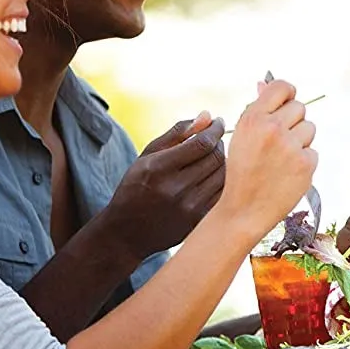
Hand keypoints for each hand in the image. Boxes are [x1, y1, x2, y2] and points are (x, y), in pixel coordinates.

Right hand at [98, 112, 226, 258]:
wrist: (125, 233)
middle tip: (215, 138)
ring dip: (224, 160)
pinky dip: (223, 181)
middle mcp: (175, 189)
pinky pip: (223, 193)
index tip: (219, 121)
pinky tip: (213, 176)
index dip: (215, 129)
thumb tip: (207, 115)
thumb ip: (177, 133)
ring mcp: (189, 208)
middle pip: (216, 157)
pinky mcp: (198, 221)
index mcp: (159, 168)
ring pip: (223, 175)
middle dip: (219, 143)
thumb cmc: (136, 188)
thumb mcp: (147, 156)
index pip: (202, 143)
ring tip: (213, 156)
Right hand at [215, 78, 318, 239]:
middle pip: (300, 107)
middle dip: (293, 121)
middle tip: (279, 141)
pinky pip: (313, 151)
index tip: (286, 104)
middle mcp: (273, 129)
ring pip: (310, 128)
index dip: (287, 94)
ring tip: (282, 158)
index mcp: (253, 118)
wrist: (243, 210)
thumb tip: (264, 84)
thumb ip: (256, 109)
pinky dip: (304, 160)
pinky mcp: (306, 164)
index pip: (282, 87)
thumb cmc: (242, 171)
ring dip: (300, 140)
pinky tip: (287, 172)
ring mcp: (291, 146)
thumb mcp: (241, 136)